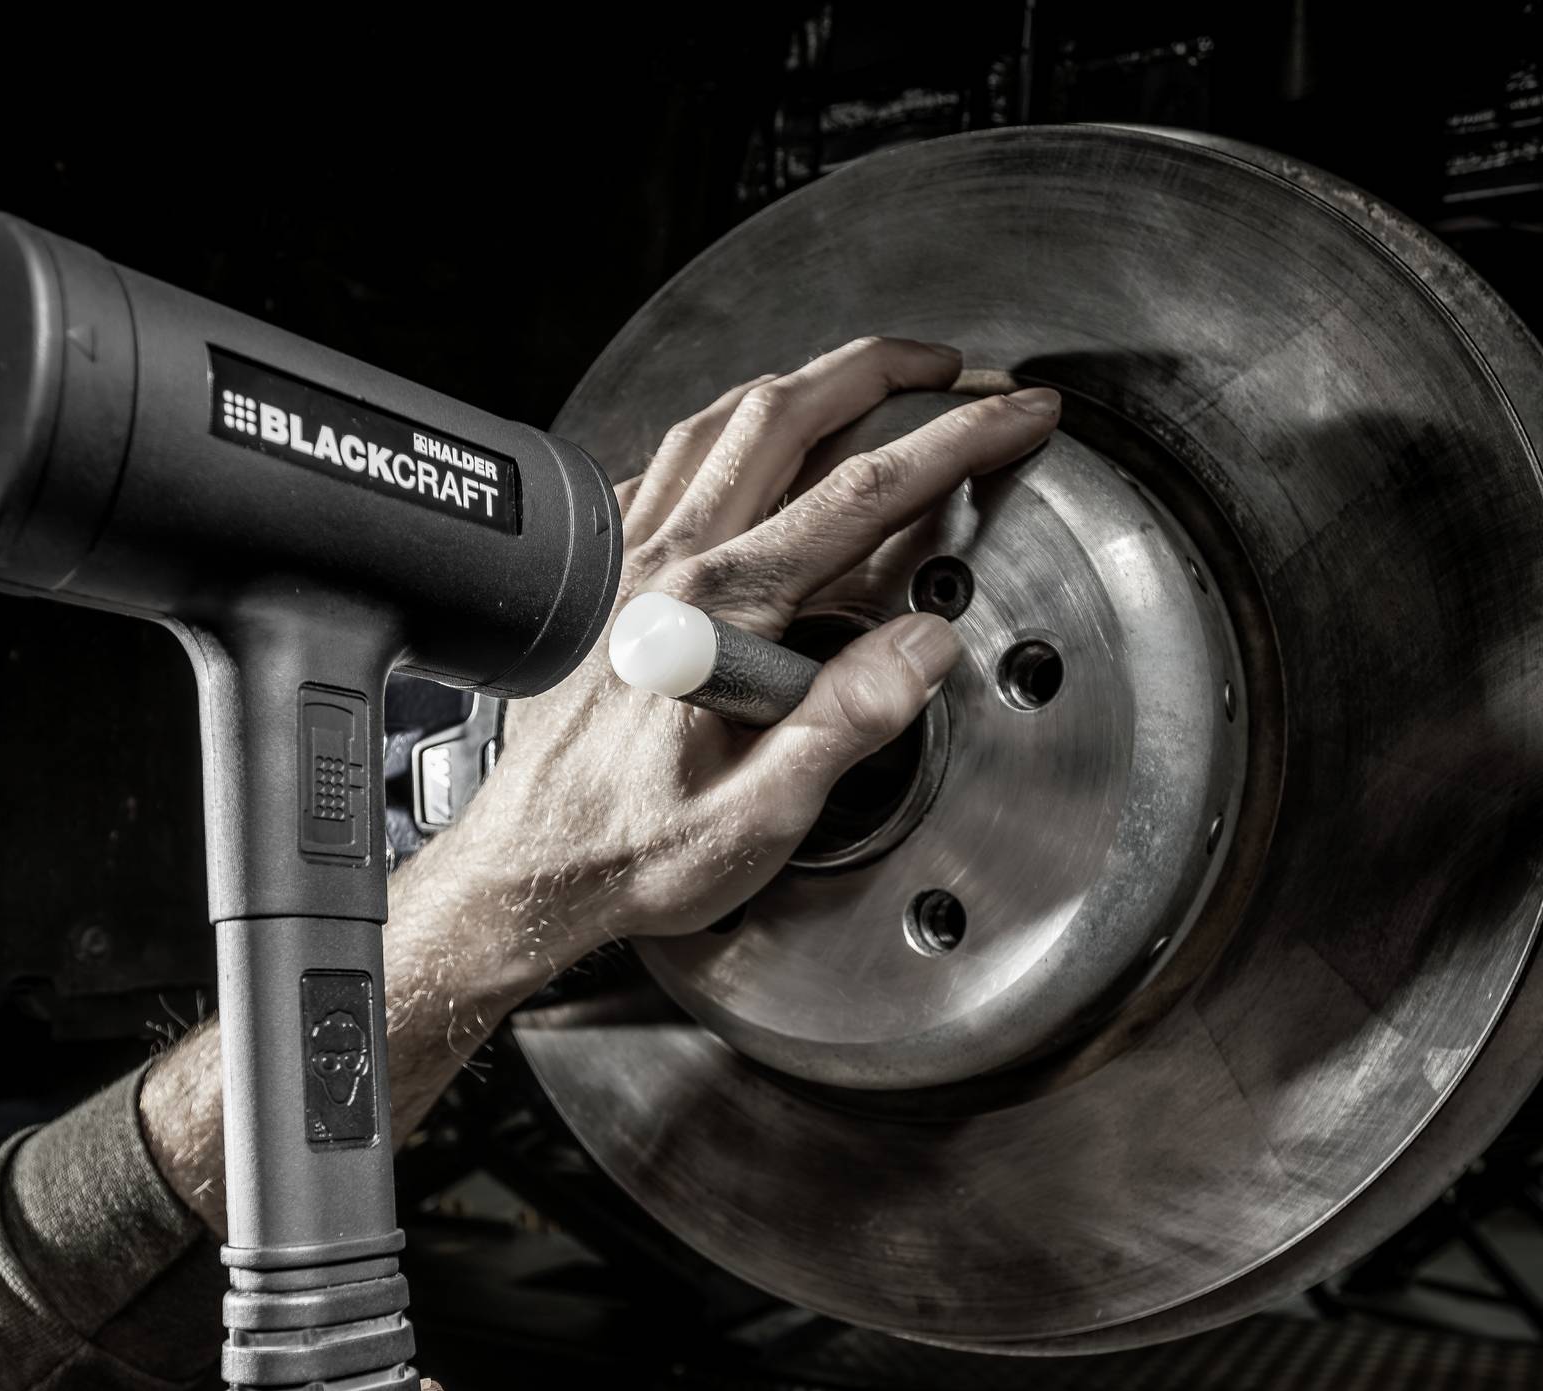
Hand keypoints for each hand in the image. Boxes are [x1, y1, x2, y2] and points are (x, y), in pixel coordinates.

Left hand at [441, 338, 1061, 966]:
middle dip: (880, 370)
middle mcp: (664, 565)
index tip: (1013, 416)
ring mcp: (623, 562)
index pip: (862, 494)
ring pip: (716, 425)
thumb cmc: (630, 852)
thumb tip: (924, 645)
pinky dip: (719, 435)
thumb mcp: (761, 815)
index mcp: (719, 611)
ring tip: (861, 380)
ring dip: (799, 384)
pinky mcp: (599, 579)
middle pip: (783, 415)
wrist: (529, 872)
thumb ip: (847, 721)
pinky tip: (741, 448)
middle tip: (950, 366)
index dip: (956, 442)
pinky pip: (659, 469)